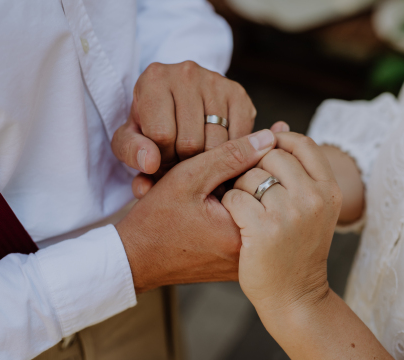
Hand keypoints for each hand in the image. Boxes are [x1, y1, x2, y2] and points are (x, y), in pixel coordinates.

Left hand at [111, 61, 256, 196]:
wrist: (177, 97)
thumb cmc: (151, 121)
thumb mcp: (130, 136)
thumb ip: (131, 151)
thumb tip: (151, 164)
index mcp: (154, 79)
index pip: (162, 136)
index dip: (161, 157)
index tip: (161, 156)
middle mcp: (186, 73)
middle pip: (191, 142)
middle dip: (184, 161)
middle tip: (180, 158)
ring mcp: (215, 81)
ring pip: (216, 143)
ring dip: (207, 160)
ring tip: (197, 155)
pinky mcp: (238, 93)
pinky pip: (239, 138)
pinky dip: (228, 152)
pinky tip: (216, 149)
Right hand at [115, 129, 275, 292]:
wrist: (134, 260)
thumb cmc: (155, 220)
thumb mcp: (189, 177)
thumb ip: (231, 155)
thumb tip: (269, 137)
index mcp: (245, 232)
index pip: (269, 181)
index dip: (249, 160)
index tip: (222, 163)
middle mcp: (251, 253)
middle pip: (265, 199)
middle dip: (247, 178)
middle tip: (212, 184)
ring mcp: (244, 262)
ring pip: (256, 213)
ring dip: (241, 194)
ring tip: (207, 196)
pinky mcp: (235, 265)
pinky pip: (245, 230)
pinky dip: (233, 214)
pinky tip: (209, 210)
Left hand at [222, 132, 341, 311]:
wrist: (294, 296)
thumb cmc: (297, 247)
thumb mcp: (312, 206)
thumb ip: (298, 167)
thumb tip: (279, 124)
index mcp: (329, 189)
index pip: (301, 143)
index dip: (277, 142)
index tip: (263, 157)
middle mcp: (314, 198)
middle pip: (271, 155)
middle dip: (254, 168)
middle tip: (253, 193)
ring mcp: (291, 213)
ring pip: (250, 175)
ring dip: (239, 188)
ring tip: (246, 210)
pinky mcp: (264, 229)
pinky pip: (234, 196)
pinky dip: (229, 206)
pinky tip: (237, 222)